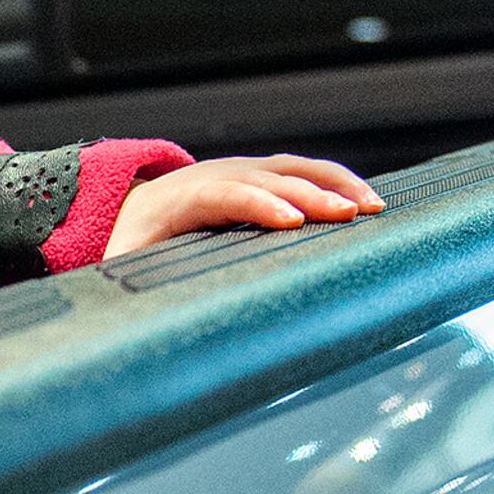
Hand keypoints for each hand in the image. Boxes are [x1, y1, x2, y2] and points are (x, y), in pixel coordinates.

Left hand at [103, 155, 381, 259]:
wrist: (132, 202)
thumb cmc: (130, 240)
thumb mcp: (120, 264)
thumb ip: (125, 284)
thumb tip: (125, 325)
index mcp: (184, 198)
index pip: (226, 194)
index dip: (258, 204)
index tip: (290, 221)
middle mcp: (219, 175)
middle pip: (270, 178)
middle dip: (310, 195)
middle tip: (350, 215)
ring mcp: (244, 170)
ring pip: (295, 168)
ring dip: (335, 184)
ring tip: (374, 208)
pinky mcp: (262, 174)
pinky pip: (303, 172)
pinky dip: (336, 182)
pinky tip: (367, 204)